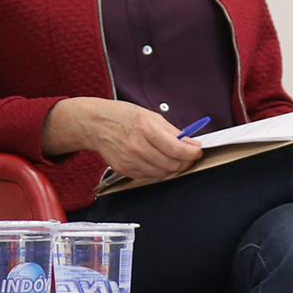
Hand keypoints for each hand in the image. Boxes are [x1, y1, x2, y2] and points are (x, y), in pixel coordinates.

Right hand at [41, 98, 201, 181]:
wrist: (96, 124)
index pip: (178, 150)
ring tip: (170, 157)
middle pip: (172, 165)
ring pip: (161, 173)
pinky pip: (148, 176)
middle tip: (187, 156)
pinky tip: (153, 160)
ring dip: (171, 167)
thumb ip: (173, 132)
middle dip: (184, 162)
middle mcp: (138, 147)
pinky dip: (156, 170)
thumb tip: (191, 143)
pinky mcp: (124, 169)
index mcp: (147, 129)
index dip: (192, 154)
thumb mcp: (151, 116)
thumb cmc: (122, 116)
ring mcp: (130, 160)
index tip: (197, 152)